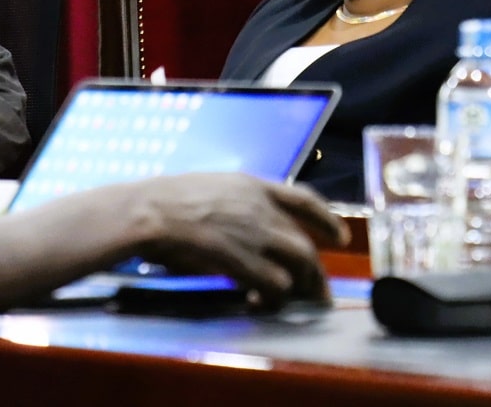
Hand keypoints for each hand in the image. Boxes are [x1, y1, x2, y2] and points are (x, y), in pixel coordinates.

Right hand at [137, 173, 348, 308]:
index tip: (341, 235)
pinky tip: (257, 304)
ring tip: (285, 303)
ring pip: (300, 264)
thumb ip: (234, 204)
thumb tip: (246, 227)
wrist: (149, 211)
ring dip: (297, 288)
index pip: (303, 198)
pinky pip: (276, 284)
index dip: (327, 219)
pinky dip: (272, 298)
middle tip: (315, 294)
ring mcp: (255, 233)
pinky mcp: (244, 259)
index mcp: (252, 185)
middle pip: (305, 243)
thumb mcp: (208, 188)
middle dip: (314, 274)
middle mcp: (261, 208)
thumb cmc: (164, 201)